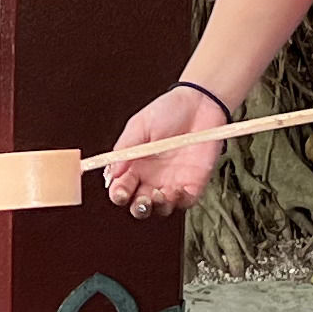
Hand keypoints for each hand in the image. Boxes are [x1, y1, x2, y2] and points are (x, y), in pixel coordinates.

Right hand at [101, 88, 225, 215]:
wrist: (200, 104)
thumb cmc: (169, 110)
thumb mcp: (140, 125)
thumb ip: (125, 148)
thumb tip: (112, 171)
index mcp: (135, 165)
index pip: (121, 187)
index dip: (118, 193)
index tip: (120, 191)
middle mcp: (152, 177)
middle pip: (139, 204)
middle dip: (138, 208)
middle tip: (140, 200)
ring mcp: (172, 182)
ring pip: (161, 208)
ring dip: (157, 207)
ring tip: (158, 194)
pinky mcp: (193, 183)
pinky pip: (185, 202)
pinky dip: (180, 202)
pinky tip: (177, 190)